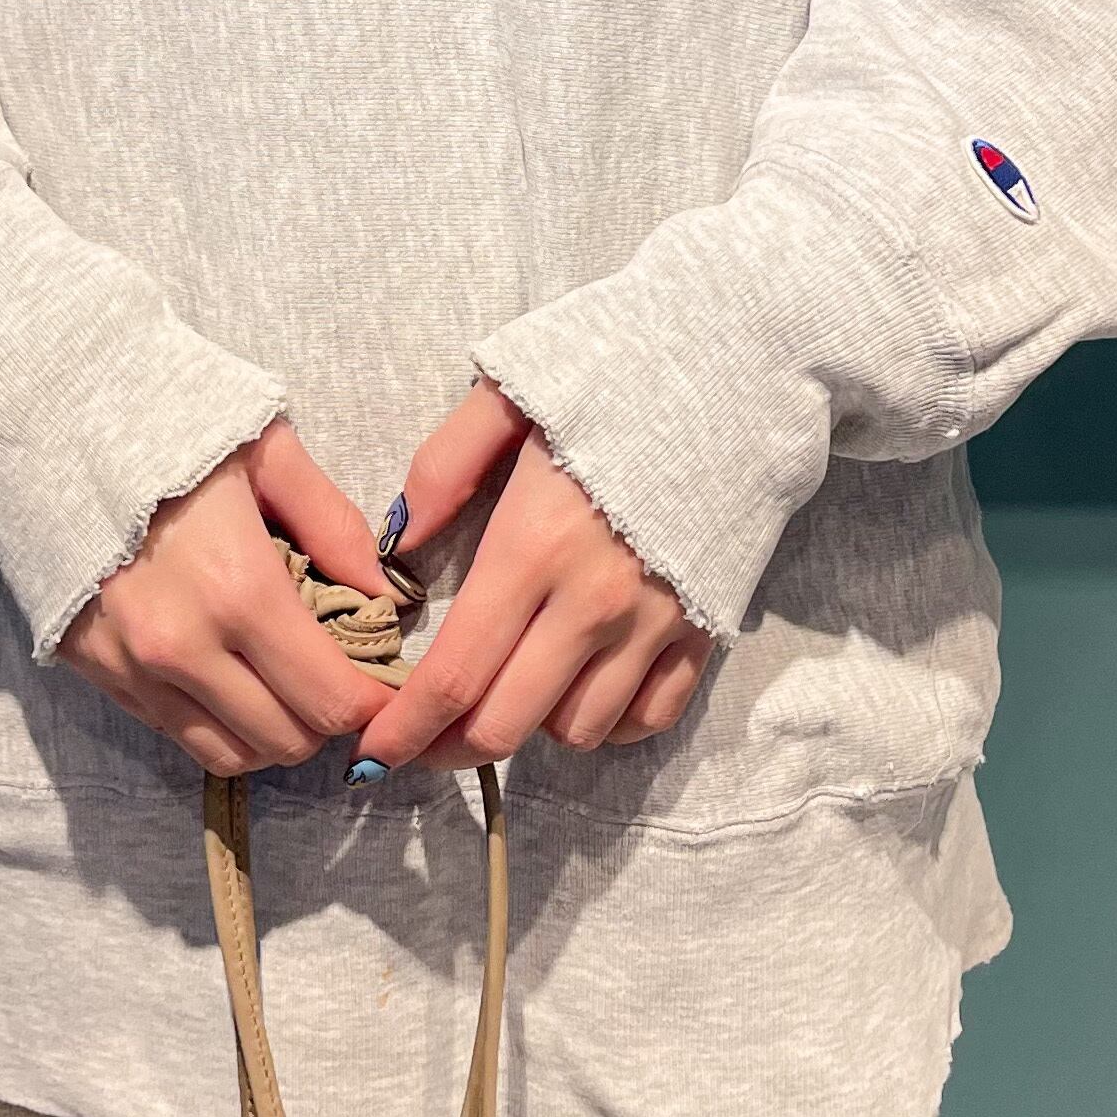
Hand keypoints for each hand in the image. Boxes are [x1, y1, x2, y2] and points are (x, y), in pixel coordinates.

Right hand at [55, 418, 393, 777]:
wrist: (47, 423)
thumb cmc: (169, 425)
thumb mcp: (268, 451)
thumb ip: (334, 526)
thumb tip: (386, 598)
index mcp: (238, 590)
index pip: (330, 699)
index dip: (373, 704)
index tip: (388, 684)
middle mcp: (184, 647)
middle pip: (287, 741)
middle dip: (329, 718)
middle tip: (342, 677)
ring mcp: (134, 667)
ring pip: (230, 753)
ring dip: (273, 733)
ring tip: (288, 684)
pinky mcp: (98, 671)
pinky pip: (176, 732)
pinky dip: (218, 722)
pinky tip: (231, 675)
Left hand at [353, 378, 712, 776]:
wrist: (747, 363)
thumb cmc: (620, 370)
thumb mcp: (510, 393)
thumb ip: (443, 469)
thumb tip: (396, 544)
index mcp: (532, 547)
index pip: (455, 675)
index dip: (404, 729)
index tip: (369, 752)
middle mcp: (593, 604)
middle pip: (506, 725)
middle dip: (448, 747)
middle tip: (420, 737)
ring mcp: (655, 624)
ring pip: (575, 731)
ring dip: (529, 725)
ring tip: (507, 685)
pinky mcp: (705, 629)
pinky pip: (647, 718)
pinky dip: (605, 721)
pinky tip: (579, 686)